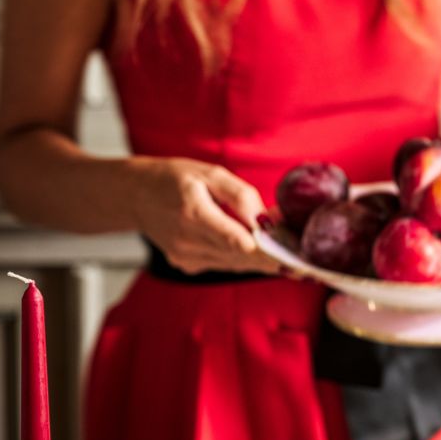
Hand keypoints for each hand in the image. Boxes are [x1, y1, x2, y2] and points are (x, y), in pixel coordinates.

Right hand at [127, 157, 278, 275]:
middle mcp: (187, 240)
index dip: (265, 251)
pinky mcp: (186, 264)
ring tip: (287, 256)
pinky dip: (242, 258)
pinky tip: (257, 251)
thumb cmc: (177, 179)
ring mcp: (185, 256)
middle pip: (240, 257)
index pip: (235, 241)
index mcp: (193, 213)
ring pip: (235, 264)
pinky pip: (224, 264)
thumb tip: (266, 221)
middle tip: (303, 265)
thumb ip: (241, 196)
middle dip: (273, 258)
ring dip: (261, 260)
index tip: (291, 258)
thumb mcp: (210, 174)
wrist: (136, 195)